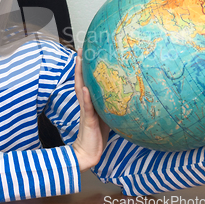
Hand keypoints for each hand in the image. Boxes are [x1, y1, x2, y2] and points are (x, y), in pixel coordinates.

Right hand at [72, 48, 109, 171]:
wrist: (89, 153)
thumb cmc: (98, 136)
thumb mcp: (108, 117)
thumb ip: (111, 105)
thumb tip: (125, 95)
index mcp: (90, 102)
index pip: (85, 81)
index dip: (85, 68)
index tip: (85, 54)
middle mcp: (86, 103)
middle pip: (80, 80)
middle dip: (80, 65)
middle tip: (80, 50)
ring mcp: (86, 111)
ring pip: (80, 89)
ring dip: (79, 74)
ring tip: (79, 61)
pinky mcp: (88, 120)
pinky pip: (87, 107)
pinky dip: (85, 97)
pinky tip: (84, 88)